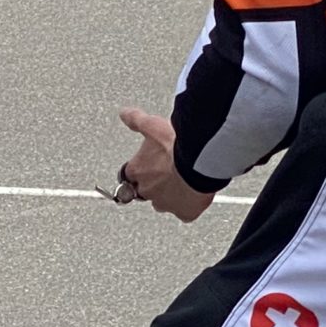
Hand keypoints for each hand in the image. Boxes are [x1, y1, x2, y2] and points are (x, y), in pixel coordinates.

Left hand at [114, 107, 214, 222]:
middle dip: (156, 183)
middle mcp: (148, 190)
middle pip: (146, 190)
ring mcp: (166, 204)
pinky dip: (189, 206)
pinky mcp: (184, 213)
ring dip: (171, 194)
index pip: (130, 174)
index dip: (141, 168)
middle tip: (170, 171)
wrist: (201, 160)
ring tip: (184, 181)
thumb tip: (124, 113)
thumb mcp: (154, 125)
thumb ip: (137, 120)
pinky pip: (185, 213)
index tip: (150, 164)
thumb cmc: (177, 145)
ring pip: (164, 203)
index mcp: (137, 170)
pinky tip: (196, 195)